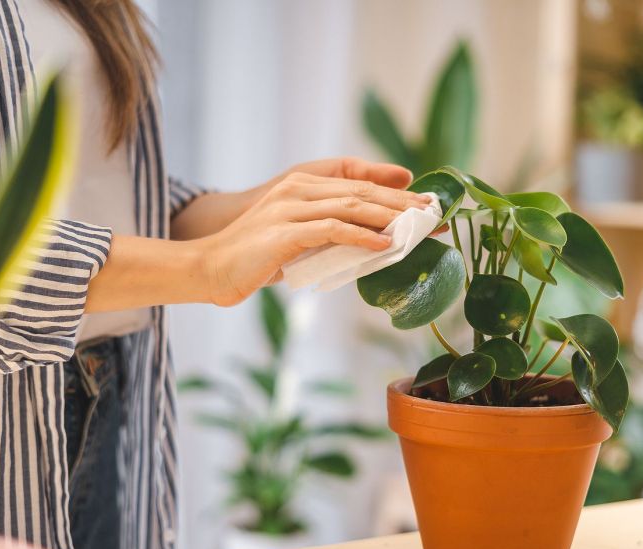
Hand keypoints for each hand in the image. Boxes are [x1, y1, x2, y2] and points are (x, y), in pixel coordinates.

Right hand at [200, 162, 430, 305]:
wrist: (208, 269)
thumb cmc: (252, 260)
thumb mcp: (297, 242)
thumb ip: (328, 236)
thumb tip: (369, 245)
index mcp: (301, 186)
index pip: (358, 186)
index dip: (396, 196)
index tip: (426, 209)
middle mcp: (297, 189)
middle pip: (361, 191)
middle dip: (402, 203)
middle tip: (434, 213)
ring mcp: (289, 208)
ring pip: (351, 206)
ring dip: (390, 217)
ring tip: (419, 227)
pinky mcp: (284, 233)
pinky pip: (331, 230)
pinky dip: (361, 236)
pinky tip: (384, 244)